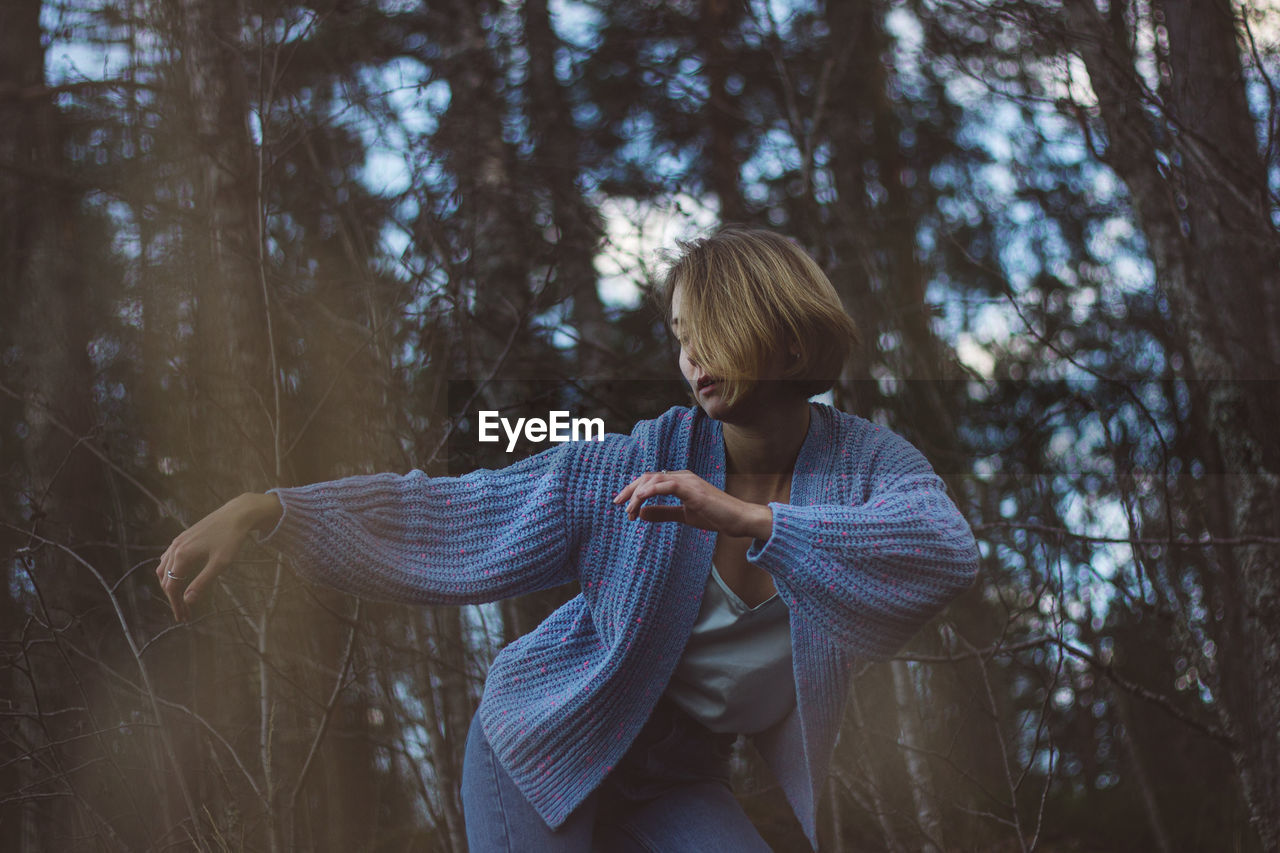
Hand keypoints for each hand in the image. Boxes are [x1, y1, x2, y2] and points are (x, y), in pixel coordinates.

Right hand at [155, 493, 279, 621]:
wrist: (236, 514)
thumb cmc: (231, 539)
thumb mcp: (220, 564)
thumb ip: (202, 582)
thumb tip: (187, 600)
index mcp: (182, 556)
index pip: (172, 586)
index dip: (176, 604)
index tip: (183, 618)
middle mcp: (175, 548)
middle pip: (165, 579)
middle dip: (173, 598)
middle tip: (185, 613)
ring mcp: (177, 542)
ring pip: (163, 568)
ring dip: (169, 585)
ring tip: (180, 599)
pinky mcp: (182, 537)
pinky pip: (168, 558)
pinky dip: (169, 571)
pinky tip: (178, 576)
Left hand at [612, 470, 772, 539]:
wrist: (739, 520)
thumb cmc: (716, 517)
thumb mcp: (684, 516)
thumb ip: (663, 513)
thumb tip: (641, 514)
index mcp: (680, 481)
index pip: (651, 480)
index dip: (635, 492)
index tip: (624, 507)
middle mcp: (682, 476)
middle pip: (648, 477)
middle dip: (630, 490)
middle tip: (618, 504)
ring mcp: (688, 481)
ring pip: (654, 480)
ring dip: (638, 494)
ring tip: (629, 509)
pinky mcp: (693, 490)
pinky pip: (667, 485)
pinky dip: (651, 491)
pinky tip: (641, 500)